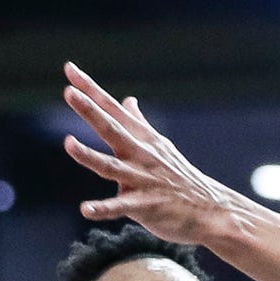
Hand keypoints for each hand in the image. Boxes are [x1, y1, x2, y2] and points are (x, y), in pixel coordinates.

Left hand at [59, 63, 239, 242]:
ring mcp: (142, 179)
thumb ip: (138, 123)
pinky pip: (120, 207)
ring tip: (68, 143)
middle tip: (69, 92)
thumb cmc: (179, 177)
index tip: (70, 70)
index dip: (91, 90)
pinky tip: (85, 210)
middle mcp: (140, 154)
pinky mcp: (144, 205)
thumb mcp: (159, 145)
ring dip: (89, 156)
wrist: (210, 208)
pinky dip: (103, 209)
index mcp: (142, 138)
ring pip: (111, 166)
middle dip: (90, 111)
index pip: (112, 109)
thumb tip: (127, 100)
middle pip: (111, 129)